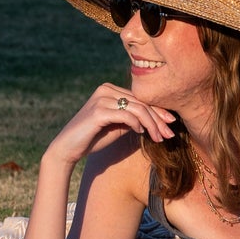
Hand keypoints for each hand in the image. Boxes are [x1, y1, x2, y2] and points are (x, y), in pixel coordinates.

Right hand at [43, 83, 176, 165]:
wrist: (68, 149)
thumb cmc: (93, 138)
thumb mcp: (118, 125)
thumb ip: (133, 117)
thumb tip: (158, 117)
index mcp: (110, 89)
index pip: (140, 99)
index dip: (158, 111)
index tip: (171, 123)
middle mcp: (106, 89)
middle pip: (141, 102)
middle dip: (159, 118)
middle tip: (170, 133)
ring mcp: (102, 98)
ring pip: (137, 108)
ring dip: (152, 124)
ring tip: (160, 138)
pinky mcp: (99, 111)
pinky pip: (127, 116)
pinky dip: (138, 124)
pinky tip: (143, 133)